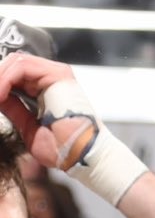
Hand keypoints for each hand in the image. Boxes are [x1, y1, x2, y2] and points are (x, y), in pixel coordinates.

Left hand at [0, 54, 97, 171]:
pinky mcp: (58, 74)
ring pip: (15, 61)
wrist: (83, 156)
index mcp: (47, 89)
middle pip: (13, 64)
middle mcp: (53, 78)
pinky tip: (1, 94)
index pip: (15, 74)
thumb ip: (13, 108)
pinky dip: (5, 79)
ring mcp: (57, 74)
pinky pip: (22, 67)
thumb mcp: (27, 126)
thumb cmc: (64, 148)